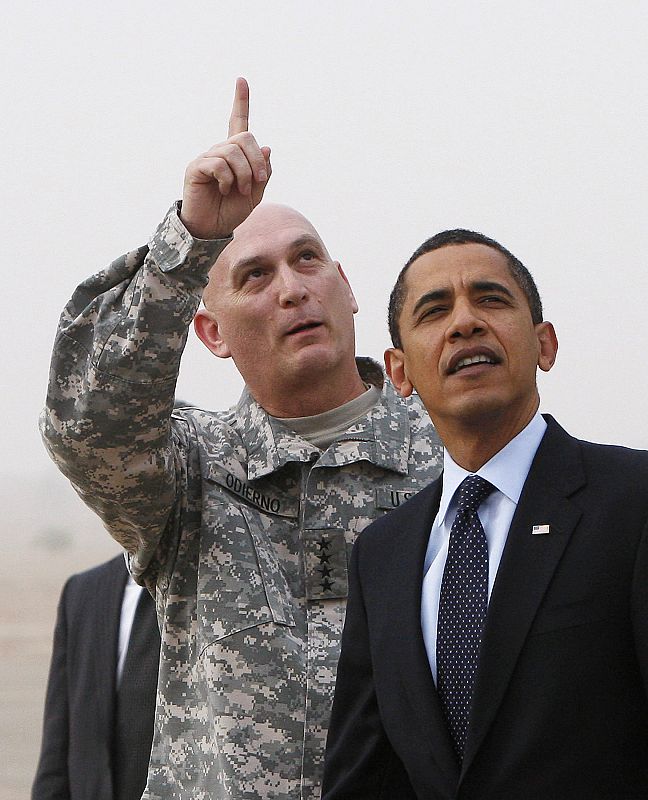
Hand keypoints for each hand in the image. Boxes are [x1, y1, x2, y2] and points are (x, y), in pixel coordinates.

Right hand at [180, 78, 271, 238]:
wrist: (212, 229)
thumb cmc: (231, 211)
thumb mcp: (256, 193)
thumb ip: (264, 171)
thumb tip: (266, 146)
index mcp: (236, 155)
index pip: (238, 123)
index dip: (240, 102)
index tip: (241, 80)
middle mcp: (220, 151)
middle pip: (245, 138)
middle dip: (257, 161)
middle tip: (257, 182)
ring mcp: (207, 158)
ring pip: (233, 151)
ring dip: (244, 174)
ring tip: (239, 190)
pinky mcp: (196, 167)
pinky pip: (219, 163)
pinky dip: (228, 179)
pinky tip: (224, 189)